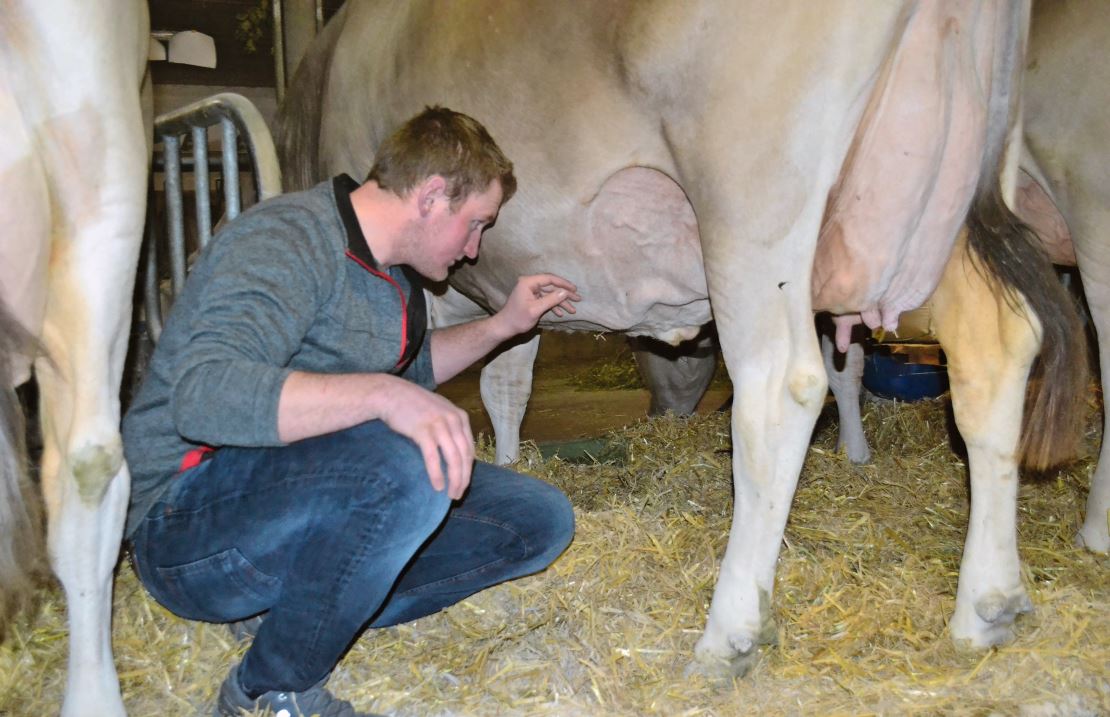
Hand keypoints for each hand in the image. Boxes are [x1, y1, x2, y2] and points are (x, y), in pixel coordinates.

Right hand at [375, 376, 473, 498]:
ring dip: (454, 480)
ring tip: (450, 494)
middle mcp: (454, 420)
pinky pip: (434, 457)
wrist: (391, 393)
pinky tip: (437, 486)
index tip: (463, 483)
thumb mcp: (439, 412)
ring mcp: (439, 425)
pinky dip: (437, 474)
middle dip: (463, 478)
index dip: (468, 469)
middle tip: (458, 495)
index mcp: (460, 417)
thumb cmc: (413, 405)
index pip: (470, 449)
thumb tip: (455, 454)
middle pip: (464, 456)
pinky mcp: (423, 431)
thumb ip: (450, 428)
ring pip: (453, 458)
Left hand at [495, 274, 580, 336]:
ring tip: (573, 310)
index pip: (550, 278)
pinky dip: (553, 306)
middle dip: (565, 294)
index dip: (564, 283)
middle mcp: (529, 284)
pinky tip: (561, 313)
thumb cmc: (518, 319)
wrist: (505, 327)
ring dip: (561, 302)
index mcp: (528, 282)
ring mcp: (531, 291)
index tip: (575, 289)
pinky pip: (545, 299)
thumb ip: (551, 299)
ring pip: (550, 294)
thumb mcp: (536, 309)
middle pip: (551, 286)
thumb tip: (566, 292)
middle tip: (578, 299)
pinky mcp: (532, 299)